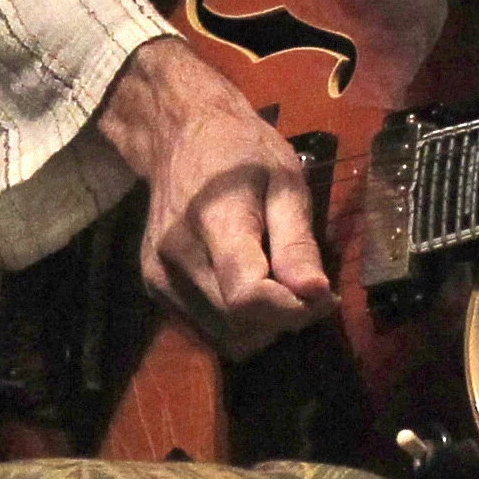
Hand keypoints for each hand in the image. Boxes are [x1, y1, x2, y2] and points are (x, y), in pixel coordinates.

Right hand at [87, 37, 335, 359]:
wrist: (178, 138)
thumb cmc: (242, 153)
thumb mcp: (285, 183)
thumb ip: (297, 242)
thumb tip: (317, 294)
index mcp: (213, 222)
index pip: (247, 296)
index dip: (293, 310)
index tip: (325, 297)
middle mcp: (176, 258)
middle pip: (239, 325)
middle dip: (282, 318)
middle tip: (305, 287)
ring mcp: (158, 278)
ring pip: (224, 339)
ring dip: (260, 328)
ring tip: (274, 286)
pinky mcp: (154, 290)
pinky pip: (205, 333)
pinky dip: (235, 325)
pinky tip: (245, 289)